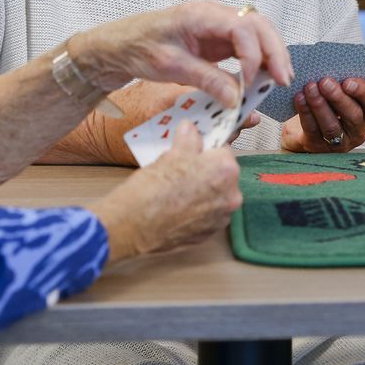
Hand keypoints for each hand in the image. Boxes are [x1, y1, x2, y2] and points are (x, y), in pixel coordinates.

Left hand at [68, 1, 291, 107]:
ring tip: (278, 79)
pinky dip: (258, 59)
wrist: (117, 46)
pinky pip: (245, 44)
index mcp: (199, 14)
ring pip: (257, 32)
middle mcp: (212, 14)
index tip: (250, 83)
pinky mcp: (215, 39)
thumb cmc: (136, 48)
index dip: (254, 55)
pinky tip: (262, 77)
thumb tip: (237, 99)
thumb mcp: (170, 67)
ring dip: (271, 54)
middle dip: (275, 51)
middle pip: (258, 24)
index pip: (242, 27)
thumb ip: (206, 80)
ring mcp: (216, 25)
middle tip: (283, 79)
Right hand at [89, 127, 240, 262]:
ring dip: (204, 192)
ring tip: (178, 192)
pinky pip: (209, 215)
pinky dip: (198, 211)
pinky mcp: (210, 234)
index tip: (193, 152)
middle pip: (223, 175)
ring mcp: (222, 218)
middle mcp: (231, 195)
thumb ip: (188, 140)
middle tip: (182, 172)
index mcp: (225, 170)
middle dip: (206, 172)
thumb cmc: (151, 189)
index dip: (206, 150)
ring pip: (216, 196)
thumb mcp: (170, 156)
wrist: (133, 226)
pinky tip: (179, 208)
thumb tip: (190, 129)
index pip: (223, 150)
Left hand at [280, 77, 364, 153]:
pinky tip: (299, 98)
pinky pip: (312, 129)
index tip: (348, 81)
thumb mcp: (340, 93)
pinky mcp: (319, 146)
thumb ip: (341, 81)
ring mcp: (340, 142)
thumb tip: (330, 62)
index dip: (364, 92)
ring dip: (320, 104)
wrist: (305, 130)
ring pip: (332, 124)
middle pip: (353, 115)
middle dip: (338, 97)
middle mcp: (358, 130)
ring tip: (310, 87)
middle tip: (325, 81)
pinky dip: (305, 112)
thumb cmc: (328, 104)